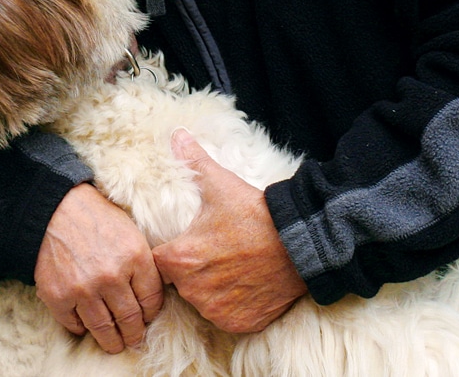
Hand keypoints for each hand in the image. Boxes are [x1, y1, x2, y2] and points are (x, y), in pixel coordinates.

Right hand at [34, 183, 163, 352]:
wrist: (56, 209)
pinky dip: (82, 328)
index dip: (151, 313)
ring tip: (115, 343)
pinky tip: (87, 324)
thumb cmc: (97, 218)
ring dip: (112, 341)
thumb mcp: (131, 233)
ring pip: (104, 330)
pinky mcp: (59, 297)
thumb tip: (152, 297)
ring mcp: (84, 290)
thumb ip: (143, 264)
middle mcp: (111, 277)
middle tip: (134, 338)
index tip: (147, 317)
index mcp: (135, 257)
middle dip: (134, 334)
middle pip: (130, 320)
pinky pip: (75, 325)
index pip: (152, 301)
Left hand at [152, 129, 307, 332]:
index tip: (185, 243)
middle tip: (214, 252)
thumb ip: (193, 161)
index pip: (157, 262)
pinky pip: (226, 317)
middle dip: (191, 270)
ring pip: (201, 301)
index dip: (170, 252)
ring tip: (231, 267)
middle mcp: (193, 290)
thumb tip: (176, 134)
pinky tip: (245, 285)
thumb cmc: (256, 214)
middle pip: (179, 283)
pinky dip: (232, 305)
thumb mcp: (221, 184)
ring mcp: (217, 311)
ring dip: (210, 289)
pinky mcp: (239, 324)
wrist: (300, 244)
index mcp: (180, 258)